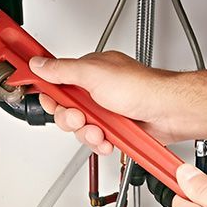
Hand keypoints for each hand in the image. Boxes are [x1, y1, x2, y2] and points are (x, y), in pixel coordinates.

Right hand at [29, 51, 187, 152]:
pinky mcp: (114, 129)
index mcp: (89, 72)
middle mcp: (95, 91)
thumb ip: (62, 70)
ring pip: (79, 129)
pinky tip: (108, 139)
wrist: (168, 111)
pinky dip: (100, 143)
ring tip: (99, 130)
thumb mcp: (94, 73)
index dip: (49, 93)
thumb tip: (38, 63)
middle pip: (65, 110)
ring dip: (87, 133)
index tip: (48, 100)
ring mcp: (105, 111)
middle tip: (81, 117)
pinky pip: (95, 141)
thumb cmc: (142, 87)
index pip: (57, 82)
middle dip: (70, 119)